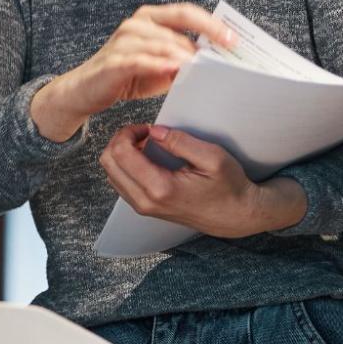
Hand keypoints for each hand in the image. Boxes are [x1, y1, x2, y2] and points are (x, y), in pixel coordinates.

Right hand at [30, 3, 236, 141]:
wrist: (83, 91)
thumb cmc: (124, 77)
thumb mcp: (160, 68)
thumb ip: (182, 61)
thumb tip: (212, 64)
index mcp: (150, 18)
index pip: (186, 13)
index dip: (211, 25)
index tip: (233, 39)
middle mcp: (136, 24)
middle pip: (177, 32)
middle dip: (202, 49)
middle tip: (223, 64)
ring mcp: (123, 41)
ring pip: (162, 45)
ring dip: (185, 59)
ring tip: (204, 72)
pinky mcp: (114, 61)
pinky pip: (142, 61)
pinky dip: (160, 65)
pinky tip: (175, 71)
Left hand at [97, 123, 306, 237]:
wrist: (235, 216)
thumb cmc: (229, 186)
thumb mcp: (212, 157)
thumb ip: (180, 142)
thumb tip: (153, 131)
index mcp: (159, 188)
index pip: (121, 153)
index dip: (128, 132)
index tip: (147, 127)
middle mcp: (145, 201)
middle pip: (108, 163)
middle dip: (120, 140)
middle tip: (143, 132)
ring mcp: (142, 207)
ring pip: (111, 173)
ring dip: (122, 153)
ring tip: (146, 143)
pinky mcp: (144, 208)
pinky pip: (121, 182)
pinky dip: (126, 165)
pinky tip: (146, 157)